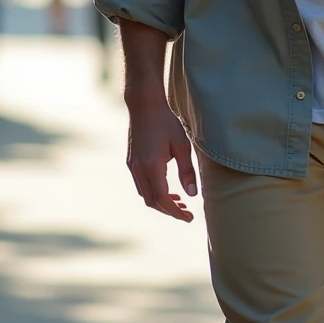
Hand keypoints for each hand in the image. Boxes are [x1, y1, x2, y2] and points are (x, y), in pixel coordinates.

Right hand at [126, 98, 197, 222]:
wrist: (144, 104)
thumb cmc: (166, 122)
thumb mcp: (182, 144)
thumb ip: (187, 171)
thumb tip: (192, 195)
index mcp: (152, 166)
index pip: (162, 199)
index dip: (176, 212)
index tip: (189, 218)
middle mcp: (138, 169)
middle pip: (151, 202)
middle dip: (169, 210)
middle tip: (185, 211)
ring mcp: (132, 166)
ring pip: (144, 194)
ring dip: (160, 202)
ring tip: (178, 200)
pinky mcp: (131, 161)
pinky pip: (140, 184)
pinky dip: (153, 191)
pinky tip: (165, 186)